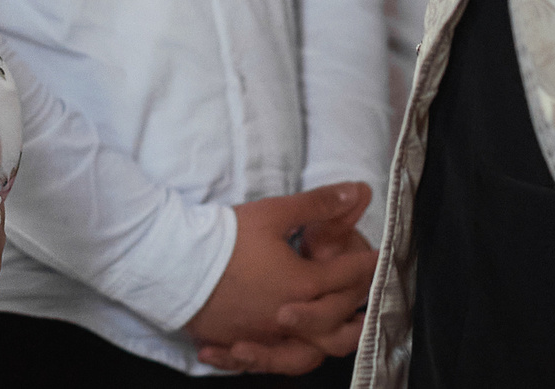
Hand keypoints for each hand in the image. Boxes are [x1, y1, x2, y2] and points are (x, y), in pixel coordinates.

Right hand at [188, 184, 376, 370]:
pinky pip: (272, 362)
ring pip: (311, 351)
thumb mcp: (273, 213)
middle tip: (365, 290)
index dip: (366, 264)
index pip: (346, 275)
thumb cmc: (225, 237)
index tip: (379, 258)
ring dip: (332, 341)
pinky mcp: (241, 344)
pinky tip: (286, 351)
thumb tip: (355, 191)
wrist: (175, 263)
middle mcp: (289, 317)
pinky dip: (286, 358)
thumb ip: (317, 204)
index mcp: (303, 284)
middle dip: (356, 300)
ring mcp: (266, 336)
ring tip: (343, 333)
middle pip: (335, 315)